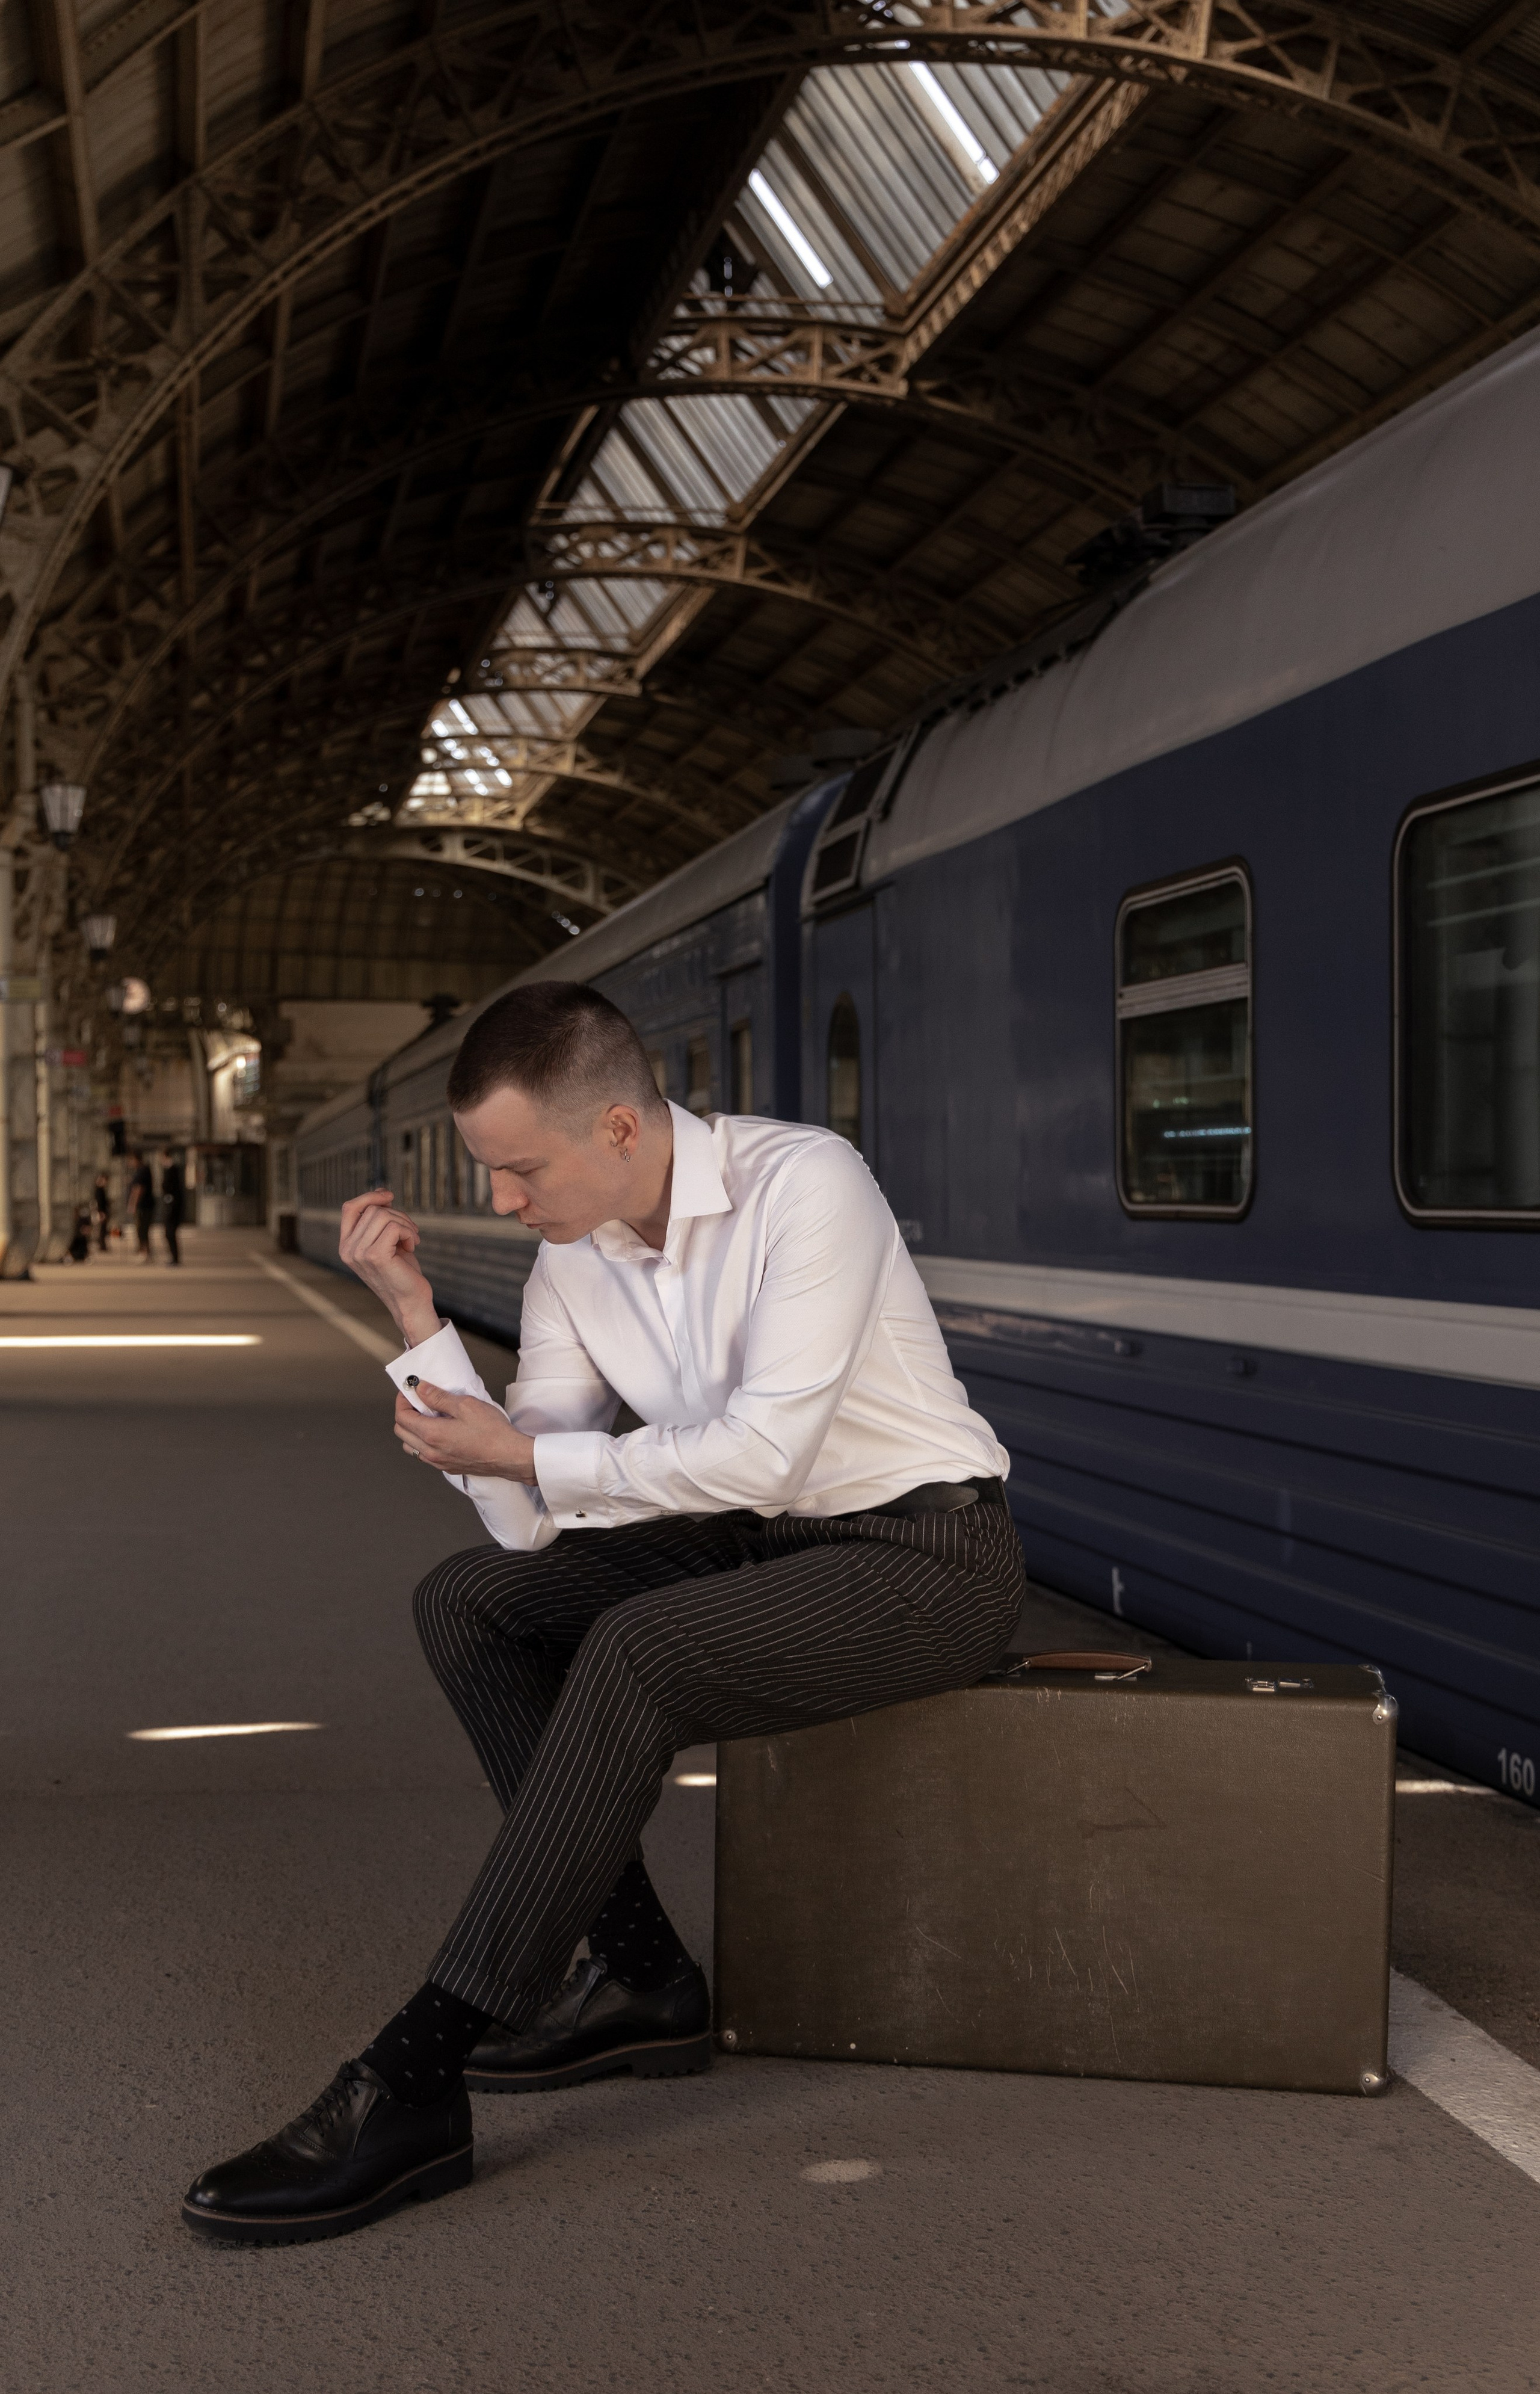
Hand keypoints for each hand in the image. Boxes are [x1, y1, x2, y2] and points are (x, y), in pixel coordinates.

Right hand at [340, 1189, 438, 1344]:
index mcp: (346, 1245)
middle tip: (411, 1230)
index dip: (369, 1196)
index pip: (349, 1208)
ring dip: (406, 1223)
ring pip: (384, 1216)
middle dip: (398, 1214)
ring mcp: (359, 1254)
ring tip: (413, 1238)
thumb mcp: (386, 1240)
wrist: (411, 1301)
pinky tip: (413, 1245)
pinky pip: (394, 1227)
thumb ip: (379, 1220)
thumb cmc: (401, 1270)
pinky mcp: (375, 1256)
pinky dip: (409, 1232)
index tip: (389, 1196)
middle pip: (372, 1209)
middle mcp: (348, 1250)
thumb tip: (381, 1193)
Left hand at [395, 1382, 538, 1481]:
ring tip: (428, 1416)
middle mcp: (431, 1452)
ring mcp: (438, 1462)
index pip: (402, 1417)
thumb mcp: (465, 1405)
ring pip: (411, 1446)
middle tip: (417, 1401)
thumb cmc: (492, 1432)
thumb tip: (420, 1389)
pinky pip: (425, 1455)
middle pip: (401, 1432)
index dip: (402, 1400)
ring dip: (412, 1430)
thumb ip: (438, 1397)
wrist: (509, 1456)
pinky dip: (424, 1441)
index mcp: (432, 1435)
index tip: (410, 1391)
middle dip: (404, 1413)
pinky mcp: (448, 1467)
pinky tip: (440, 1431)